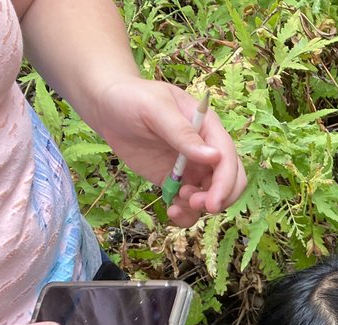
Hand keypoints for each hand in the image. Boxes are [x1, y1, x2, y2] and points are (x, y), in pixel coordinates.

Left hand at [87, 79, 245, 225]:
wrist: (107, 106)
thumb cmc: (132, 98)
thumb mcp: (155, 109)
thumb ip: (182, 133)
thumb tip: (214, 157)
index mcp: (208, 128)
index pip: (228, 159)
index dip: (225, 183)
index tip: (211, 203)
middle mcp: (206, 150)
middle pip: (230, 181)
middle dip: (218, 198)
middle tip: (192, 203)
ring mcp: (191, 167)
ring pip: (212, 196)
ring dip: (199, 208)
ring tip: (176, 206)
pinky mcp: (175, 180)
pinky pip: (189, 203)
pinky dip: (186, 214)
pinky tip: (171, 210)